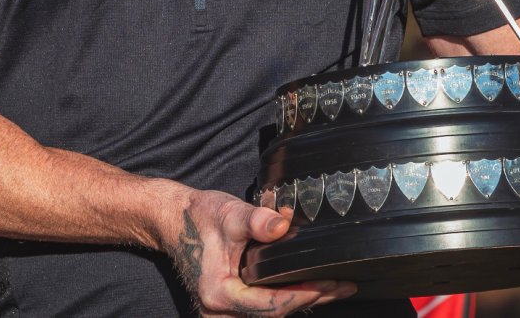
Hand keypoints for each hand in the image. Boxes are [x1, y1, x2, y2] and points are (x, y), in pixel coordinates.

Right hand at [163, 189, 355, 315]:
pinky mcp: (232, 304)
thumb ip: (255, 220)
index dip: (301, 296)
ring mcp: (224, 311)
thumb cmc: (199, 217)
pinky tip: (312, 286)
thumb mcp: (228, 213)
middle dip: (311, 299)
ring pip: (270, 314)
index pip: (269, 304)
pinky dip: (288, 297)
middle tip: (345, 285)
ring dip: (303, 300)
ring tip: (337, 287)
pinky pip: (264, 308)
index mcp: (219, 293)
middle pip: (274, 315)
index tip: (328, 283)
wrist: (174, 221)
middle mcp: (220, 311)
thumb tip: (283, 224)